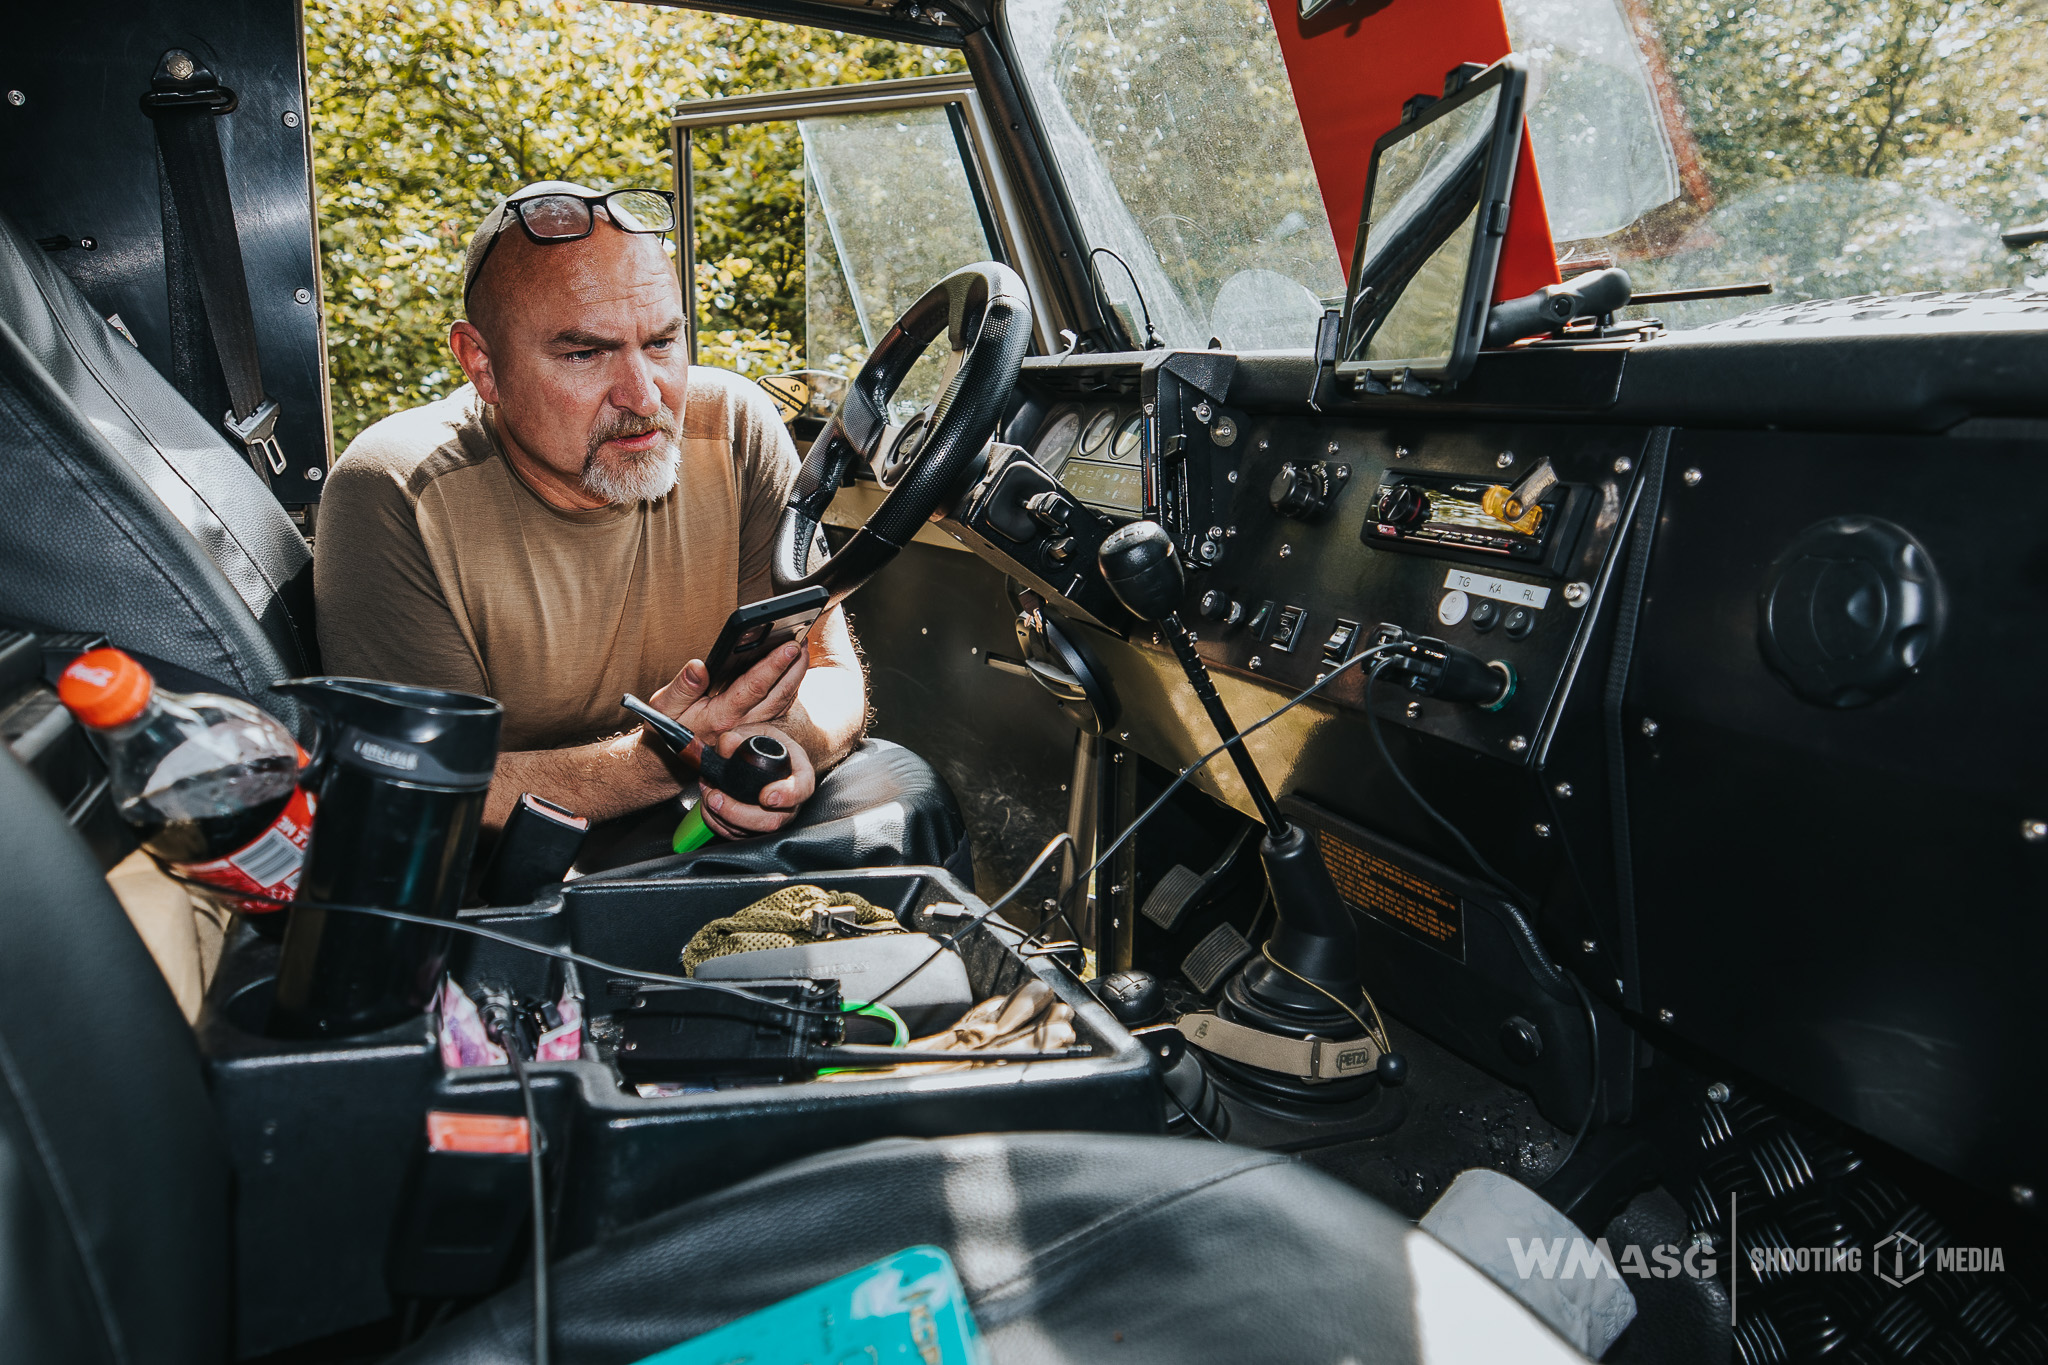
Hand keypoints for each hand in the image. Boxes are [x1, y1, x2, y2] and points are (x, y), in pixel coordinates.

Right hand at [648, 641, 807, 740]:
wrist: (672, 763)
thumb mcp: (664, 708)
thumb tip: (698, 667)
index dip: (774, 665)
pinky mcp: (756, 732)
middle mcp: (742, 725)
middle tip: (804, 642)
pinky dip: (790, 690)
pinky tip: (793, 673)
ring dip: (796, 677)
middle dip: (795, 667)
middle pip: (778, 694)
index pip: (754, 686)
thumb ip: (682, 687)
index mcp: (721, 716)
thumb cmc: (669, 730)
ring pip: (782, 703)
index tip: (790, 646)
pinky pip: (778, 710)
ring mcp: (752, 731)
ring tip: (803, 652)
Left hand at [696, 724, 814, 836]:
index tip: (765, 796)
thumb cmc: (764, 744)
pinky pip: (737, 836)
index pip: (802, 788)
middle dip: (738, 813)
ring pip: (752, 833)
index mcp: (798, 774)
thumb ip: (740, 736)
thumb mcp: (755, 732)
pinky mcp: (756, 828)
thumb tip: (727, 743)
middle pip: (773, 820)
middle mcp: (790, 802)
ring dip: (722, 818)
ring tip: (707, 795)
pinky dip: (717, 823)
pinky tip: (708, 806)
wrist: (763, 755)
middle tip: (715, 797)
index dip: (786, 795)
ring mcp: (774, 817)